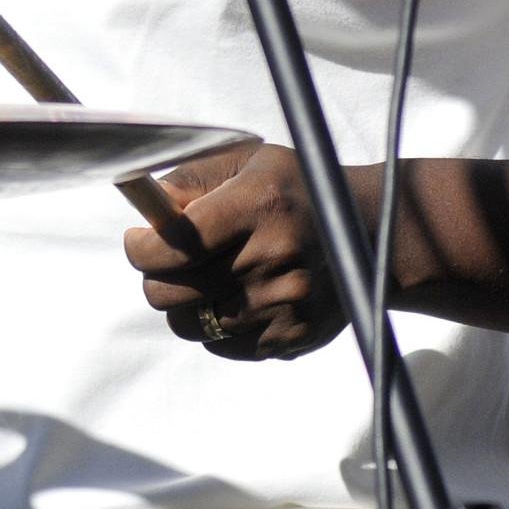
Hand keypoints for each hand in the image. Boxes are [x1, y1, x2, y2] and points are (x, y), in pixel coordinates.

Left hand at [123, 142, 350, 360]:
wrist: (370, 234)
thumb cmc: (294, 191)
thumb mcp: (247, 162)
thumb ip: (191, 180)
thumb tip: (149, 208)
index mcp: (258, 206)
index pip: (171, 245)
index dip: (140, 247)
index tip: (139, 239)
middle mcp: (272, 258)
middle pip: (170, 292)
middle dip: (156, 276)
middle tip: (168, 260)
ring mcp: (285, 304)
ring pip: (188, 323)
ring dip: (184, 303)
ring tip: (205, 278)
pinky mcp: (293, 337)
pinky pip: (221, 346)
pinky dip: (214, 326)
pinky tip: (235, 297)